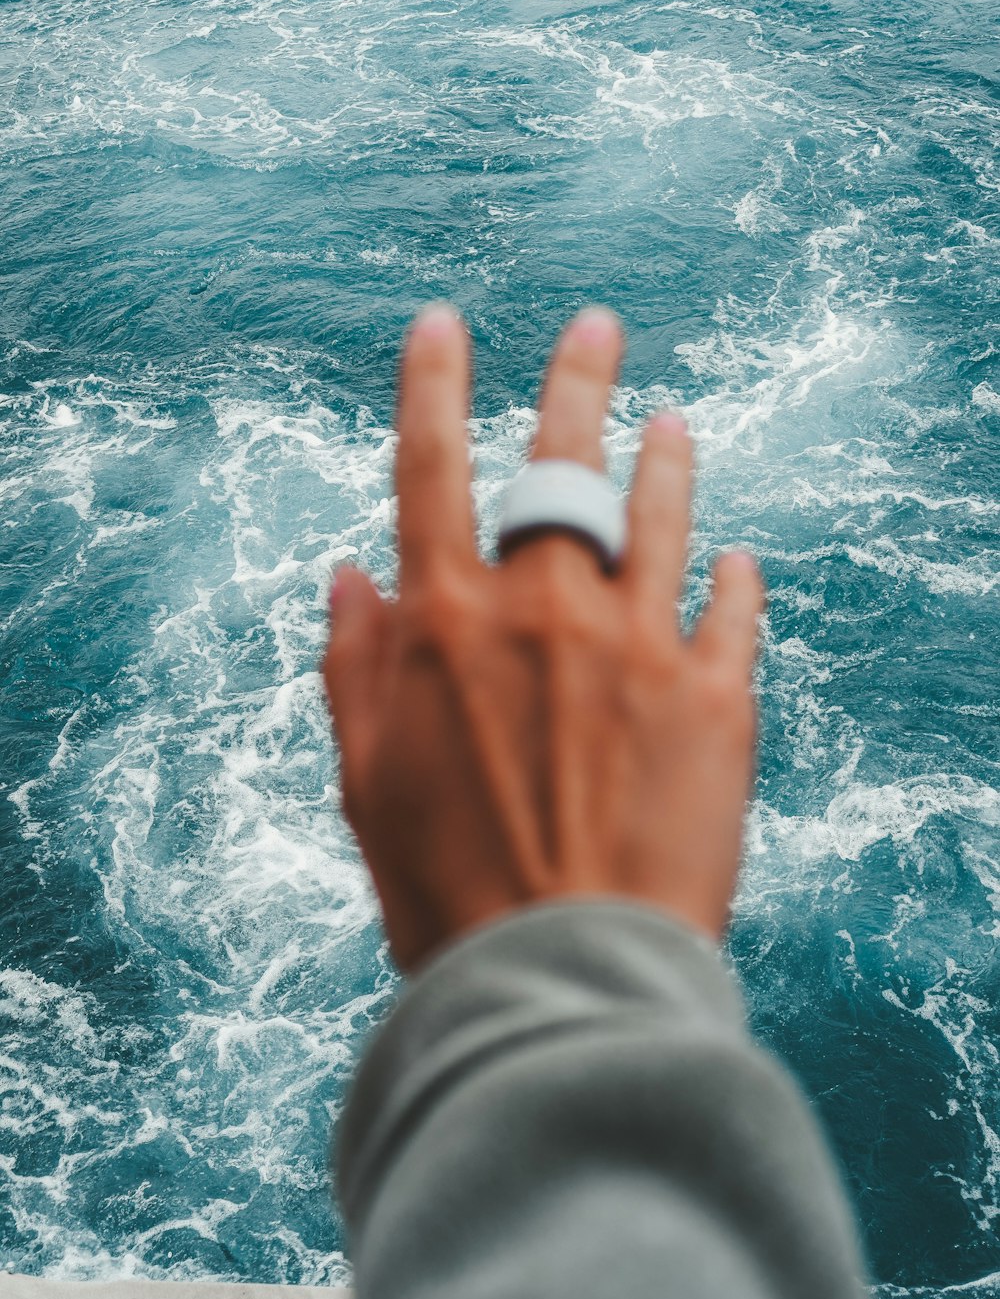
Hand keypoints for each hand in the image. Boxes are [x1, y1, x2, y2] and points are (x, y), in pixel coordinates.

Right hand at [322, 303, 764, 972]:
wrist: (564, 976)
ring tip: (674, 420)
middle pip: (560, 462)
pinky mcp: (717, 697)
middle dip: (575, 381)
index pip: (432, 468)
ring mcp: (639, 645)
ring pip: (659, 511)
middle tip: (597, 327)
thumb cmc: (447, 888)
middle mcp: (545, 610)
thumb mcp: (367, 779)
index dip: (433, 384)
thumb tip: (349, 577)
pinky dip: (733, 577)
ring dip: (665, 456)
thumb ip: (355, 668)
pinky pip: (734, 608)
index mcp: (447, 624)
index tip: (442, 322)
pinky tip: (736, 559)